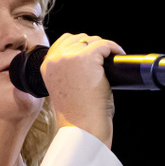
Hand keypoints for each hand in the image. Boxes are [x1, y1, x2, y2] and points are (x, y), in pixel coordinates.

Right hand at [36, 32, 124, 149]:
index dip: (80, 45)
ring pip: (92, 40)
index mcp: (46, 67)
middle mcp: (55, 60)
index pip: (63, 42)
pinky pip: (105, 44)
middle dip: (93, 46)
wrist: (82, 127)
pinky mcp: (87, 58)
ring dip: (104, 47)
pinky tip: (118, 57)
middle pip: (78, 38)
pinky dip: (115, 49)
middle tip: (104, 59)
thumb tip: (87, 58)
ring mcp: (70, 58)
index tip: (92, 53)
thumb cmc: (76, 114)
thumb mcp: (63, 88)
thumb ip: (66, 71)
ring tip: (111, 58)